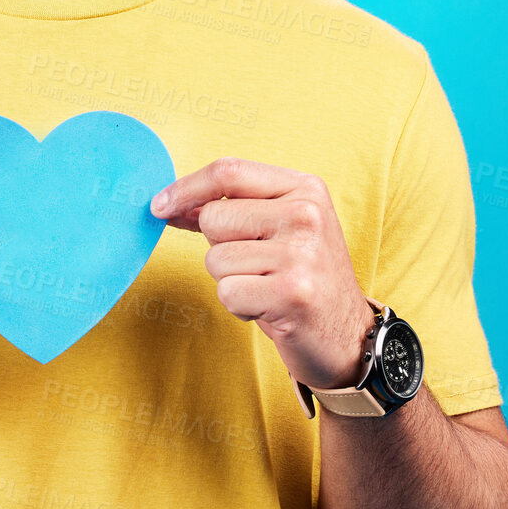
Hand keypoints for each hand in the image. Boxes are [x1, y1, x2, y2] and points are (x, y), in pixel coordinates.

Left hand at [150, 157, 375, 390]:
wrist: (349, 337)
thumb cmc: (302, 279)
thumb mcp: (276, 230)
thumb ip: (229, 211)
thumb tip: (168, 203)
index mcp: (305, 188)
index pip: (229, 171)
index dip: (185, 188)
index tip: (159, 205)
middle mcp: (307, 214)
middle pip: (214, 218)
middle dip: (219, 248)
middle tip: (258, 267)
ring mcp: (302, 253)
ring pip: (216, 259)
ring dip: (231, 281)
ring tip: (267, 288)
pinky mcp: (293, 292)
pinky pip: (227, 292)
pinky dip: (239, 307)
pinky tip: (269, 309)